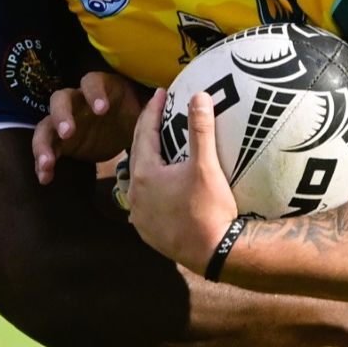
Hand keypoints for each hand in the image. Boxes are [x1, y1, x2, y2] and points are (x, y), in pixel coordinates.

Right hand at [32, 71, 143, 183]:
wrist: (125, 131)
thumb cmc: (136, 116)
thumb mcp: (144, 111)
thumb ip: (152, 108)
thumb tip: (169, 100)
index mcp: (100, 89)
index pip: (91, 82)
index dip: (94, 93)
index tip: (102, 110)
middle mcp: (77, 101)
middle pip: (60, 99)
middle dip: (62, 115)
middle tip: (69, 133)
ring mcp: (65, 121)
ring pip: (45, 125)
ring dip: (43, 143)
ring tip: (47, 163)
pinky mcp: (60, 142)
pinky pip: (46, 149)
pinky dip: (43, 163)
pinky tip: (45, 178)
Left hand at [125, 88, 238, 271]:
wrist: (213, 253)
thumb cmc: (209, 209)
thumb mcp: (206, 166)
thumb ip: (200, 130)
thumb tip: (199, 96)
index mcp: (144, 174)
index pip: (145, 133)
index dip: (153, 110)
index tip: (161, 93)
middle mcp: (134, 193)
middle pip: (138, 153)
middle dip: (147, 130)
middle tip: (158, 111)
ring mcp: (139, 214)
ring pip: (139, 177)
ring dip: (148, 158)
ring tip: (160, 144)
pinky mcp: (147, 230)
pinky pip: (145, 199)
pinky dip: (151, 184)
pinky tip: (162, 182)